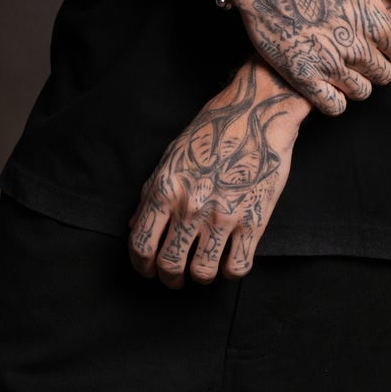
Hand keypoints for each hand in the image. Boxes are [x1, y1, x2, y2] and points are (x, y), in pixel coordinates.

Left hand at [128, 64, 304, 287]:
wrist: (256, 114)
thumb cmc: (212, 132)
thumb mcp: (172, 156)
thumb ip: (151, 193)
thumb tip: (134, 226)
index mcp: (166, 190)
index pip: (141, 246)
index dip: (141, 266)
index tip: (149, 269)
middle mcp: (191, 207)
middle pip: (169, 266)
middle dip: (169, 277)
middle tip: (175, 275)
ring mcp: (223, 216)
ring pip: (202, 273)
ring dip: (198, 276)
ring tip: (202, 266)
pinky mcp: (253, 222)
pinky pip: (236, 267)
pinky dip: (229, 271)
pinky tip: (227, 258)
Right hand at [228, 0, 390, 114]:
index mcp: (374, 19)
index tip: (380, 41)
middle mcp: (355, 44)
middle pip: (384, 75)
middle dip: (377, 65)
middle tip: (357, 50)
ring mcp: (328, 62)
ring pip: (361, 92)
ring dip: (357, 82)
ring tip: (341, 63)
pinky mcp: (301, 74)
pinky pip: (333, 106)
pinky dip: (335, 99)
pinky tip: (326, 80)